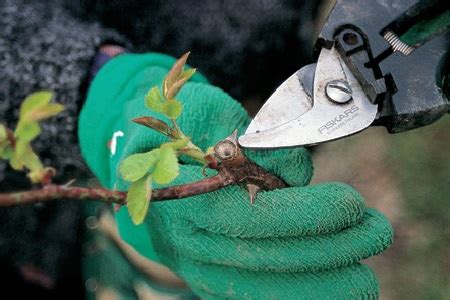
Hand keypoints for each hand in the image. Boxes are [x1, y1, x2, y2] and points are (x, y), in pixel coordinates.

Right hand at [79, 53, 392, 298]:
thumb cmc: (175, 127)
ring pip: (260, 290)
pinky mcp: (207, 278)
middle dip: (329, 250)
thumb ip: (247, 136)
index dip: (304, 216)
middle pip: (264, 258)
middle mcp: (184, 242)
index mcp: (179, 197)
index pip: (248, 216)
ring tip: (365, 277)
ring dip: (320, 287)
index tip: (352, 205)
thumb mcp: (204, 110)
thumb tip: (295, 174)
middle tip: (377, 233)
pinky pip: (253, 299)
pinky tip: (330, 295)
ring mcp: (194, 267)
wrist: (140, 157)